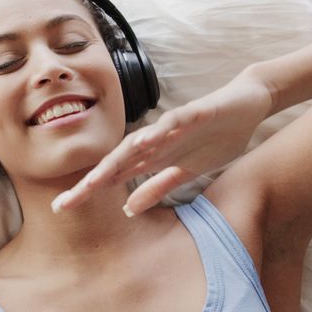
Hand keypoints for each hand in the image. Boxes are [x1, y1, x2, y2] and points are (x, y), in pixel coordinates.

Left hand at [54, 72, 273, 215]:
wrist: (248, 102)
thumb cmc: (215, 136)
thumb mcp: (186, 171)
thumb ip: (157, 187)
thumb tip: (127, 209)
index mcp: (152, 157)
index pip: (114, 176)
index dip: (89, 191)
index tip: (63, 208)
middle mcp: (155, 141)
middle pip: (117, 162)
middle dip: (91, 182)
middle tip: (65, 203)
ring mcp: (172, 126)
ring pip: (138, 143)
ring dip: (115, 160)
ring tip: (92, 180)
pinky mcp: (194, 112)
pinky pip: (173, 122)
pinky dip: (158, 131)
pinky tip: (144, 141)